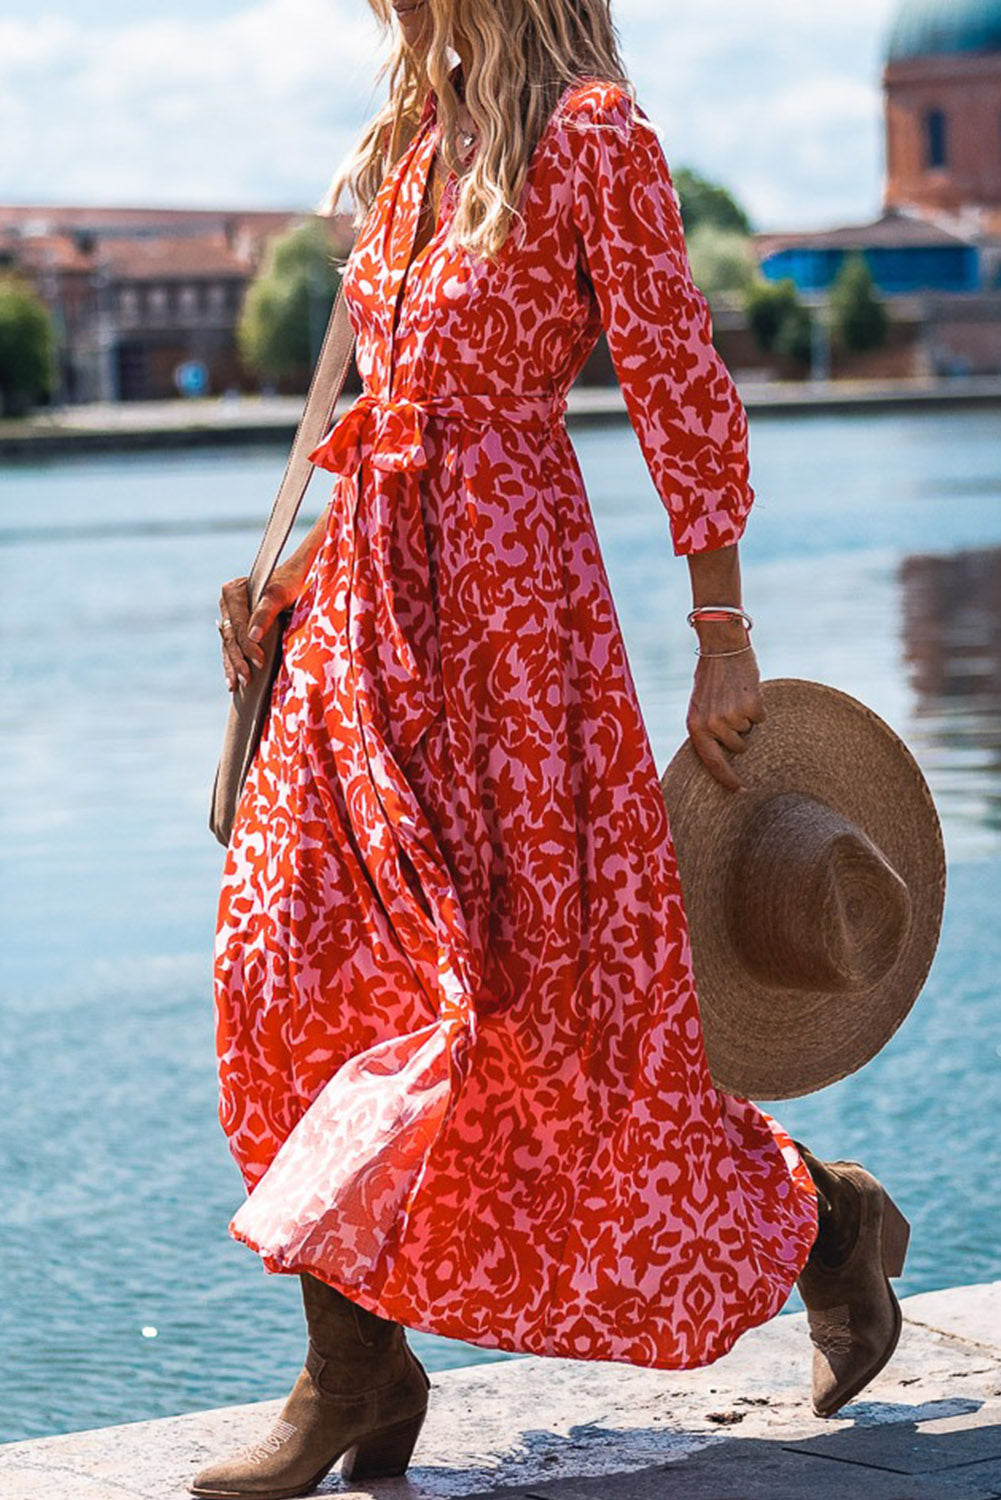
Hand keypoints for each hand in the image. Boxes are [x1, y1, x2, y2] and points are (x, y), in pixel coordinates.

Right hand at [217, 556, 308, 692]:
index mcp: (233, 591)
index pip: (238, 625)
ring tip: (236, 685)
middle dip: (239, 660)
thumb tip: (254, 636)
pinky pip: (230, 646)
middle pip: (231, 637)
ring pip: (228, 644)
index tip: (260, 663)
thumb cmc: (290, 583)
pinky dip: (231, 663)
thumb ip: (266, 613)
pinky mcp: (234, 624)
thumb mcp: (281, 595)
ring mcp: (228, 614)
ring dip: (233, 665)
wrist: (292, 577)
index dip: (248, 646)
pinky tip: (232, 680)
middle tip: (248, 679)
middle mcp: (226, 602)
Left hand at [686, 635, 765, 791]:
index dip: (727, 780)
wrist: (722, 647)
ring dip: (746, 717)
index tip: (741, 791)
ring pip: (749, 731)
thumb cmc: (710, 678)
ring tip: (735, 696)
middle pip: (737, 747)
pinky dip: (758, 706)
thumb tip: (724, 755)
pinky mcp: (751, 708)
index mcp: (695, 727)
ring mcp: (732, 718)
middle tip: (729, 708)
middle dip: (738, 732)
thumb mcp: (699, 706)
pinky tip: (746, 691)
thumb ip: (707, 729)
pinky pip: (761, 717)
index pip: (712, 763)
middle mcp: (712, 726)